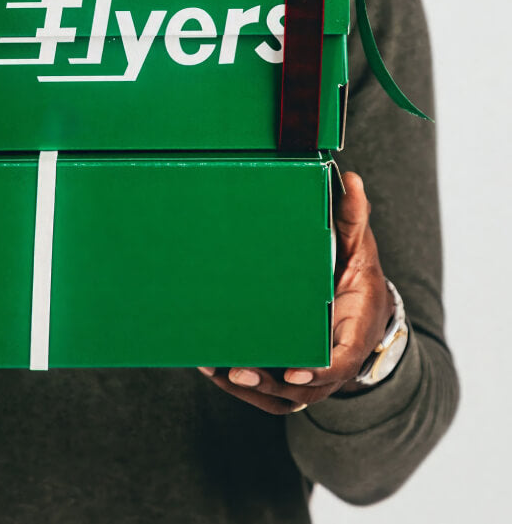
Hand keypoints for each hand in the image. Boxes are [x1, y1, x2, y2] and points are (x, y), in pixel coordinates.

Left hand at [198, 171, 393, 413]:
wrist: (364, 309)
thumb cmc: (359, 275)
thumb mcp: (360, 246)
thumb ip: (353, 217)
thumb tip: (350, 178)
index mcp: (355, 331)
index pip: (341, 360)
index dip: (319, 370)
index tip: (295, 372)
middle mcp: (334, 360)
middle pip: (304, 387)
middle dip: (269, 384)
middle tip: (237, 370)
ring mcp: (313, 374)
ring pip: (282, 397)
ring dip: (249, 389)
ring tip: (214, 369)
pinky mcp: (293, 375)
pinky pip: (270, 392)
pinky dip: (243, 387)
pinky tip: (211, 367)